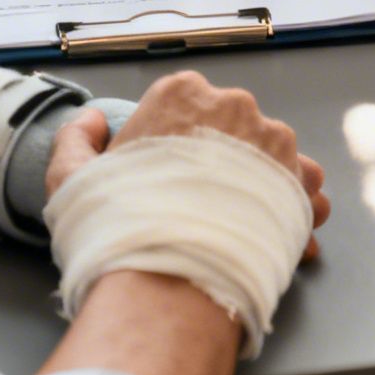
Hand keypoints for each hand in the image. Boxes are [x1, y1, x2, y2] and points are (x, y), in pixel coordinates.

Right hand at [46, 71, 333, 261]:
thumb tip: (93, 121)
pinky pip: (305, 183)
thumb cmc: (120, 227)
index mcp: (180, 93)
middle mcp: (233, 105)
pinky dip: (296, 203)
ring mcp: (273, 140)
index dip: (180, 138)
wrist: (170, 280)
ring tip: (244, 220)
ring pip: (273, 152)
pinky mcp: (299, 180)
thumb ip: (77, 139)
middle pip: (233, 125)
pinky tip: (278, 229)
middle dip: (226, 158)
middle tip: (207, 201)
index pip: (187, 102)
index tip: (174, 170)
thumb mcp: (69, 177)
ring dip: (264, 179)